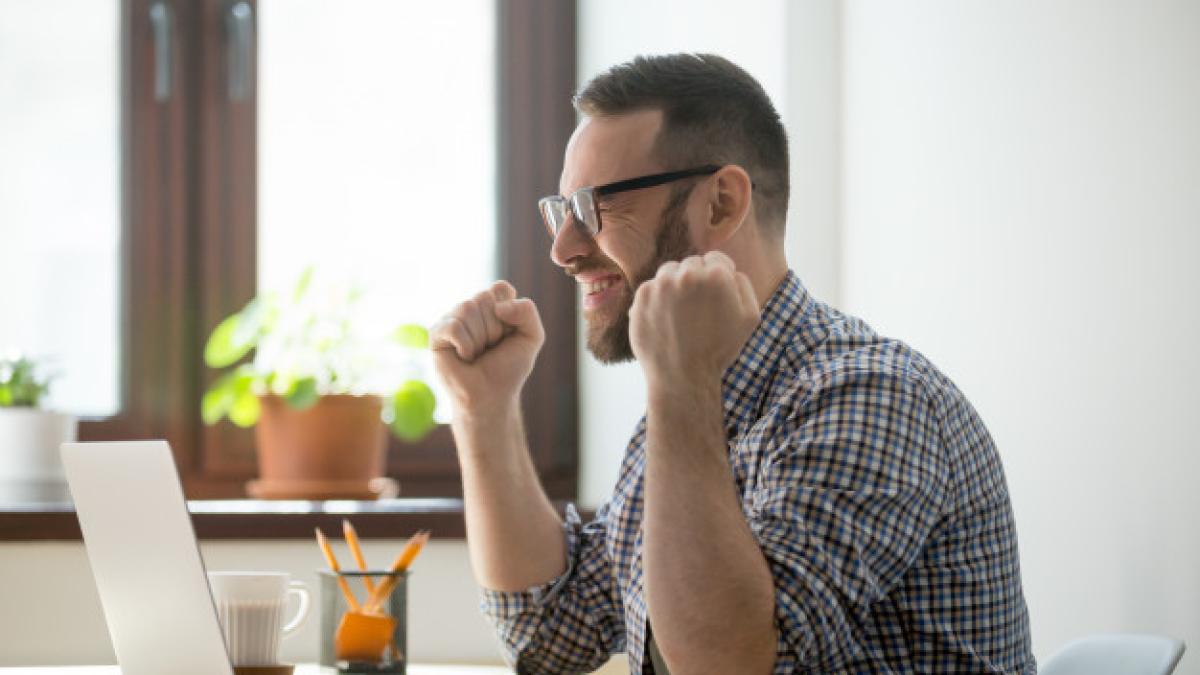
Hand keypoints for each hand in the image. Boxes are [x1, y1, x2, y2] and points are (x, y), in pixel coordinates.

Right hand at [430, 281, 543, 417]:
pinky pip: (453, 326)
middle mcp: (470, 308)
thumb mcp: (532, 337)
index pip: (500, 288)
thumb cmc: (508, 368)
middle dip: (494, 328)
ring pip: (467, 308)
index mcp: (492, 305)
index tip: (508, 333)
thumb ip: (527, 311)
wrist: (491, 396)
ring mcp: (452, 319)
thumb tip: (499, 307)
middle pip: (484, 297)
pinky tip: (464, 357)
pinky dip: (466, 346)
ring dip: (480, 339)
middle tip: (491, 348)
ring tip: (477, 354)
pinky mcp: (436, 334)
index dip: (508, 312)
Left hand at [629, 251, 759, 389]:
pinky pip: (651, 287)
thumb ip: (742, 284)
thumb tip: (729, 269)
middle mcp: (687, 274)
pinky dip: (657, 299)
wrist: (683, 377)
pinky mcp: (641, 296)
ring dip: (674, 286)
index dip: (717, 277)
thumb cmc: (719, 349)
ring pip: (669, 272)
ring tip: (680, 315)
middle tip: (697, 309)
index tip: (713, 296)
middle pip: (692, 264)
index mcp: (716, 276)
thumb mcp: (749, 317)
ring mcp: (661, 284)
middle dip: (695, 280)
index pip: (716, 258)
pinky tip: (665, 320)